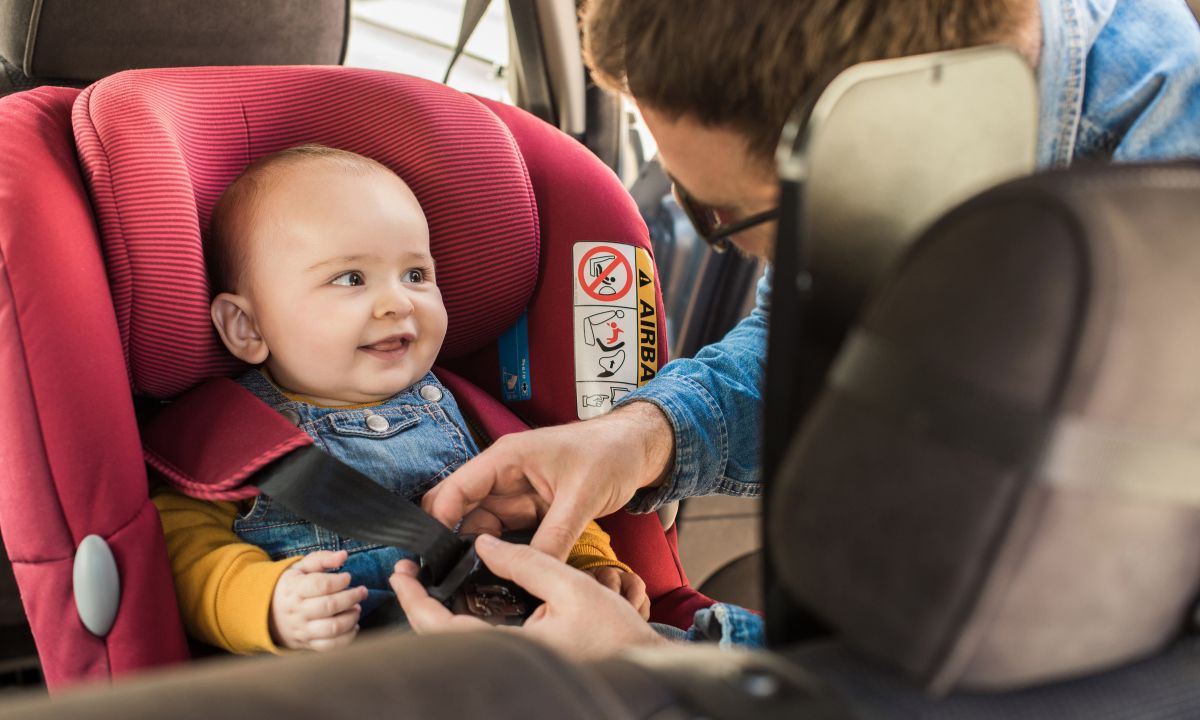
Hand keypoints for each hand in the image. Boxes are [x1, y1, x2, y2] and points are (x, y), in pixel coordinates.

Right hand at [270, 550, 366, 650]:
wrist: (268, 613)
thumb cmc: (291, 587)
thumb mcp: (300, 568)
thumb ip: (322, 559)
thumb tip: (343, 555)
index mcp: (294, 589)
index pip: (320, 585)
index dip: (339, 581)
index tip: (347, 577)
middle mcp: (297, 611)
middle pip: (329, 606)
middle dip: (352, 597)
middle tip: (362, 592)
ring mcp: (302, 630)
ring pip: (332, 628)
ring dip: (351, 617)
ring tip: (356, 608)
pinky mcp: (308, 644)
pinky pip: (330, 646)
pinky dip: (347, 637)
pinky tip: (353, 625)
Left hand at [390, 535, 667, 659]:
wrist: (644, 665)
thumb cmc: (616, 633)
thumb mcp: (572, 586)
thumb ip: (526, 562)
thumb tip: (484, 543)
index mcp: (512, 649)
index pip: (443, 629)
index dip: (415, 600)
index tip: (401, 574)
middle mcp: (506, 662)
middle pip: (442, 640)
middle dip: (419, 606)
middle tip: (408, 574)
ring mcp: (512, 665)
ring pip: (458, 643)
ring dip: (438, 614)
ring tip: (430, 581)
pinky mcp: (521, 664)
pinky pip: (479, 644)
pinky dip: (462, 621)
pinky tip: (464, 599)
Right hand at [422, 402, 674, 559]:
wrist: (637, 449)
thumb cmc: (609, 454)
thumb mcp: (582, 497)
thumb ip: (555, 536)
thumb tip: (532, 571)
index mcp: (506, 459)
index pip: (456, 490)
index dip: (439, 522)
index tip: (434, 558)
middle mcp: (504, 476)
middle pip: (461, 512)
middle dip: (453, 543)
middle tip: (452, 580)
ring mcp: (516, 494)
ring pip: (482, 528)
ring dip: (480, 553)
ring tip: (477, 584)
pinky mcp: (531, 510)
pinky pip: (507, 535)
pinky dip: (504, 554)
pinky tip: (503, 575)